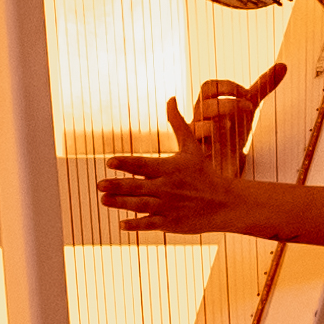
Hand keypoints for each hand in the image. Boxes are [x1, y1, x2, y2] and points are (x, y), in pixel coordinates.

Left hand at [93, 77, 271, 235]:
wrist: (224, 203)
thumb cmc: (204, 173)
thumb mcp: (191, 147)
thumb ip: (177, 124)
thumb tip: (170, 98)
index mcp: (169, 168)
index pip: (143, 165)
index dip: (126, 163)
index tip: (109, 161)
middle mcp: (167, 187)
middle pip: (138, 186)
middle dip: (117, 185)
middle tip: (98, 184)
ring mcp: (168, 206)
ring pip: (140, 205)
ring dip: (121, 203)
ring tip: (103, 200)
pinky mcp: (171, 223)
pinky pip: (150, 224)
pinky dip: (135, 225)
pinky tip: (121, 224)